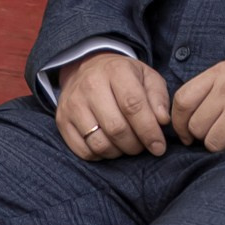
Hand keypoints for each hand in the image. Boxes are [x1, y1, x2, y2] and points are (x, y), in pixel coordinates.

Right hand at [56, 48, 170, 159]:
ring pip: (100, 143)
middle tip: (143, 146)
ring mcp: (73, 104)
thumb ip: (158, 98)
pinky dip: (101, 155)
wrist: (87, 68)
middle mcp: (91, 86)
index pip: (133, 106)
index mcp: (116, 71)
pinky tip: (110, 146)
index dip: (149, 131)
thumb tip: (162, 121)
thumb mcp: (146, 77)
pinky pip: (84, 151)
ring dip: (119, 152)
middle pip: (116, 128)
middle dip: (135, 145)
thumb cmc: (123, 77)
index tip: (159, 146)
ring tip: (127, 145)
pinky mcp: (62, 121)